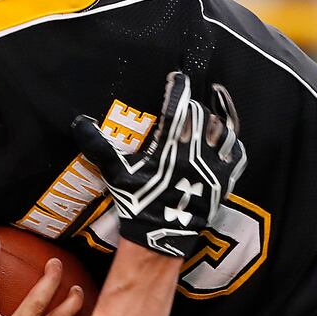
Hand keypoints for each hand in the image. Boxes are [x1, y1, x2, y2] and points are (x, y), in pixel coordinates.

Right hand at [72, 71, 246, 257]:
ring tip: (211, 112)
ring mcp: (213, 166)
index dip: (177, 88)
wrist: (161, 237)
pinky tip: (227, 138)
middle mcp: (194, 152)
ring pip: (223, 130)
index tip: (177, 78)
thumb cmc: (137, 203)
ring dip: (216, 120)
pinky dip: (233, 143)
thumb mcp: (116, 173)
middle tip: (188, 104)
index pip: (176, 106)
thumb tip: (79, 123)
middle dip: (194, 106)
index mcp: (169, 146)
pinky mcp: (225, 180)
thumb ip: (99, 146)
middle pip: (201, 115)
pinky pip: (237, 154)